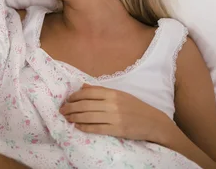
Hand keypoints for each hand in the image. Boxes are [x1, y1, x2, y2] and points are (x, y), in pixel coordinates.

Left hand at [59, 84, 174, 142]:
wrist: (153, 122)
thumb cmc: (135, 107)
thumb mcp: (120, 95)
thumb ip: (101, 91)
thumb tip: (83, 86)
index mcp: (113, 93)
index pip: (88, 92)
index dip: (75, 96)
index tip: (68, 99)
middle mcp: (112, 104)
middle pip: (85, 104)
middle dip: (70, 107)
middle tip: (62, 110)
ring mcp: (114, 117)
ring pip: (88, 116)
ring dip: (74, 117)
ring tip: (67, 118)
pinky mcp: (117, 129)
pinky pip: (96, 128)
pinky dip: (84, 127)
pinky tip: (78, 127)